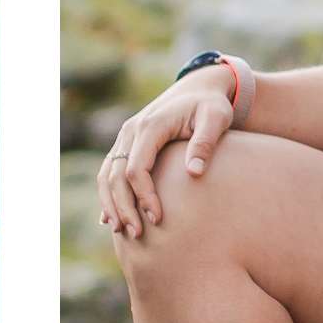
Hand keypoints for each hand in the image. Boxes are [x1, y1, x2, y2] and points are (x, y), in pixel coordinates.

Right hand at [95, 65, 234, 237]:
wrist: (199, 88)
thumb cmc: (211, 105)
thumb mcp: (216, 118)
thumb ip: (205, 142)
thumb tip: (194, 172)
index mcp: (150, 126)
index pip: (135, 168)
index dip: (144, 196)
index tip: (158, 218)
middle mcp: (131, 131)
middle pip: (115, 175)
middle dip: (124, 207)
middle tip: (137, 234)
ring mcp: (125, 137)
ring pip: (107, 175)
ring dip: (111, 204)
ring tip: (122, 231)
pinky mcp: (127, 145)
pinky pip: (109, 171)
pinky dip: (108, 195)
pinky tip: (110, 218)